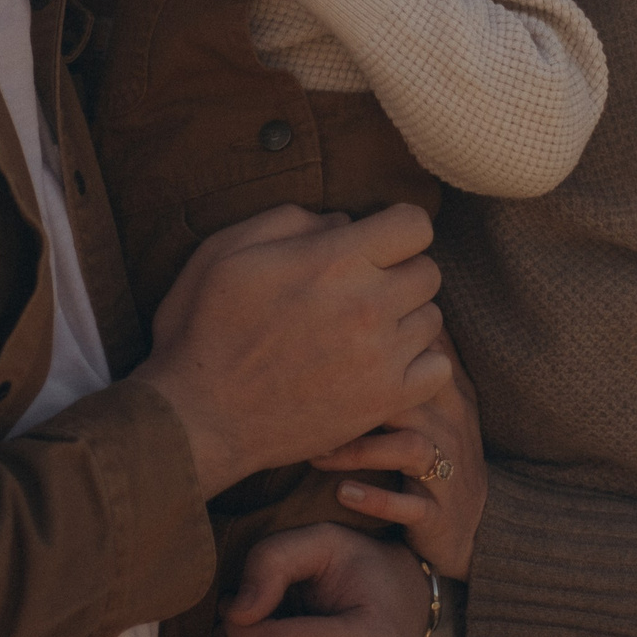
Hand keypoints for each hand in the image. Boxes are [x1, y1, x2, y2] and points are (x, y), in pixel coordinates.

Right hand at [135, 205, 449, 497]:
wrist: (198, 416)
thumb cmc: (204, 328)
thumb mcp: (226, 250)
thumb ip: (290, 220)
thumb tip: (343, 222)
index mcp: (333, 261)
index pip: (415, 225)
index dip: (396, 228)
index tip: (375, 242)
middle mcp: (368, 305)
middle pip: (429, 271)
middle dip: (400, 272)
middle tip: (362, 289)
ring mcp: (381, 357)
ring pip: (432, 319)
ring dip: (406, 318)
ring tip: (364, 330)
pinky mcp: (384, 401)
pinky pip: (438, 370)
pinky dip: (418, 364)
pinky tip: (383, 363)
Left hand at [313, 330, 487, 578]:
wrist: (470, 524)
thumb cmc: (437, 450)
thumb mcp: (432, 401)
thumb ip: (409, 356)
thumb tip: (379, 298)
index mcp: (447, 393)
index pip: (421, 351)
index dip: (379, 345)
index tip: (325, 344)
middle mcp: (451, 426)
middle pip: (411, 393)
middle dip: (356, 397)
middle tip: (304, 402)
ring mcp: (449, 469)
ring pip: (407, 448)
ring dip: (356, 450)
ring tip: (315, 455)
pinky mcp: (439, 513)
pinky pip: (410, 505)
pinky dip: (375, 499)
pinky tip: (342, 493)